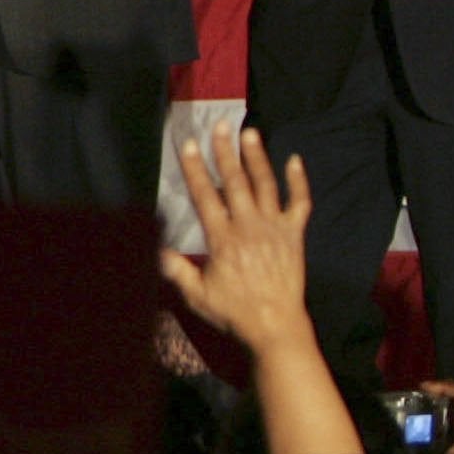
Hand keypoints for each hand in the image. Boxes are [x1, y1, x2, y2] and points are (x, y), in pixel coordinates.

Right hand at [159, 124, 314, 357]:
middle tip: (220, 126)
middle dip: (226, 153)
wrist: (276, 327)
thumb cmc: (234, 312)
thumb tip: (154, 249)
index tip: (190, 145)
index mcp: (223, 240)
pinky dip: (298, 181)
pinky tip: (294, 160)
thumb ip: (177, 270)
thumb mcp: (197, 295)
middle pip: (235, 183)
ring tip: (250, 133)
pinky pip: (299, 203)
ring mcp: (275, 229)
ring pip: (265, 186)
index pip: (205, 197)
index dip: (196, 170)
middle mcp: (249, 228)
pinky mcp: (294, 235)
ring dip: (257, 158)